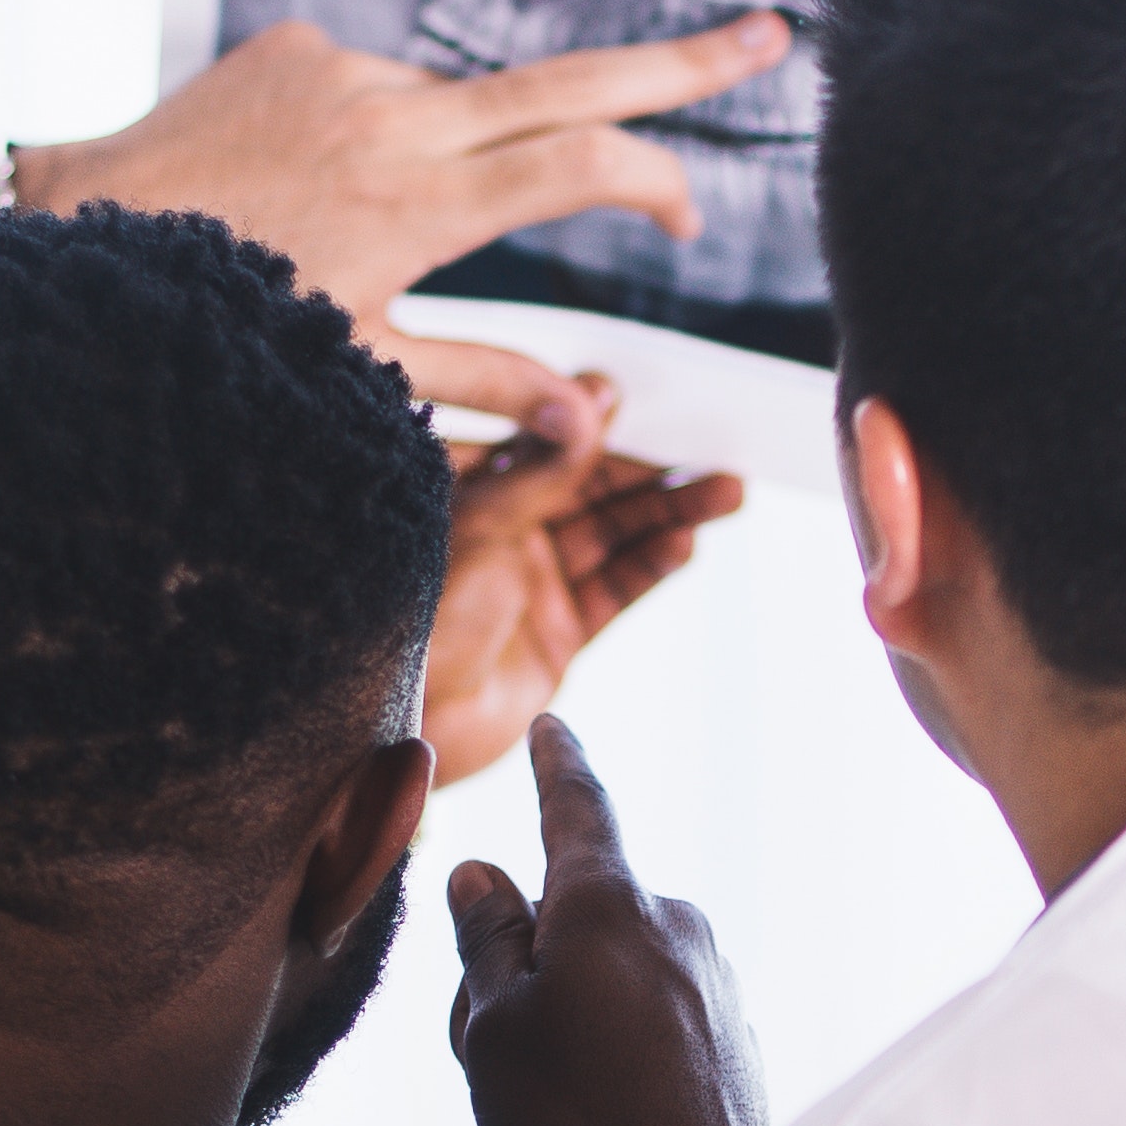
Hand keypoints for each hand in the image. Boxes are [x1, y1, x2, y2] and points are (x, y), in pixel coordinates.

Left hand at [28, 13, 794, 424]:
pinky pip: (381, 89)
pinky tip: (310, 194)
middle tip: (772, 37)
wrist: (80, 233)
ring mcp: (346, 70)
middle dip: (681, 63)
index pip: (580, 163)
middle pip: (573, 78)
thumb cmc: (221, 324)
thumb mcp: (359, 371)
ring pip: (459, 105)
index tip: (687, 218)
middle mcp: (393, 119)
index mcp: (416, 203)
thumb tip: (595, 425)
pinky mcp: (301, 44)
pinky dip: (383, 138)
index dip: (655, 182)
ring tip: (352, 235)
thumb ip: (485, 384)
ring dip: (460, 158)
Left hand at [426, 377, 748, 781]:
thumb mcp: (478, 527)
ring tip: (726, 492)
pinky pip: (614, 591)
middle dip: (649, 470)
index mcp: (467, 493)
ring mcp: (532, 584)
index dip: (586, 420)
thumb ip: (541, 470)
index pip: (540, 442)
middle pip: (590, 487)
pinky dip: (650, 567)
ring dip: (669, 514)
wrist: (399, 729)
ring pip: (613, 536)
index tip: (631, 396)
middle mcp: (502, 533)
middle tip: (710, 450)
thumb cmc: (411, 619)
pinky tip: (684, 544)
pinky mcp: (557, 635)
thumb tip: (594, 404)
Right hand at [449, 716, 765, 1125]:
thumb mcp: (492, 1026)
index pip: (577, 809)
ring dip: (570, 1013)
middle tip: (486, 1045)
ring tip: (547, 1099)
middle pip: (579, 916)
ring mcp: (715, 980)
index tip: (555, 726)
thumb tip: (485, 873)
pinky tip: (610, 1120)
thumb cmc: (578, 1119)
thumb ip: (486, 940)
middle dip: (527, 961)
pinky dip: (618, 1049)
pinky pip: (654, 1019)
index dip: (556, 766)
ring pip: (613, 974)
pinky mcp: (735, 1036)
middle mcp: (676, 924)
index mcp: (609, 904)